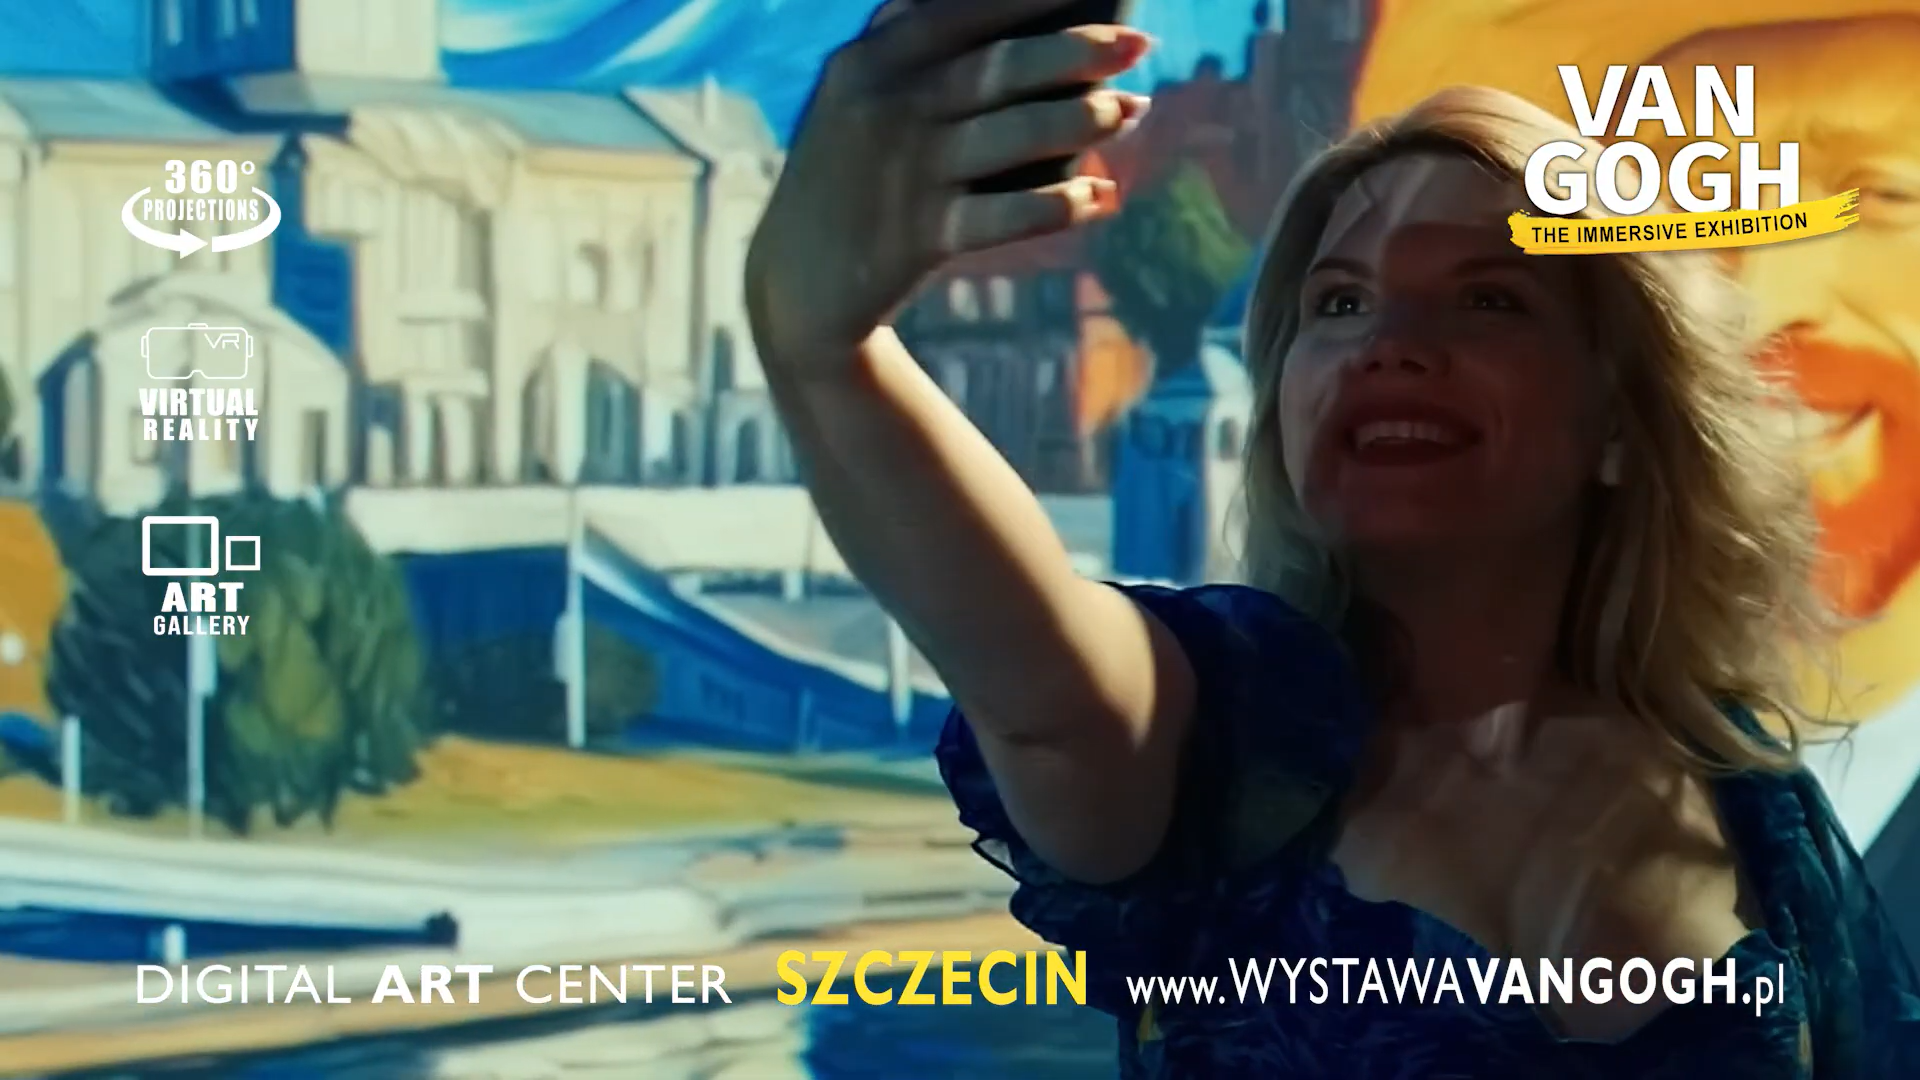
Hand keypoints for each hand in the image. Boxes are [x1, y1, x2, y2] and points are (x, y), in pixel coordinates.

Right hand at [745, 0, 1151, 369]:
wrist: (798, 284)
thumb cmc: (849, 176)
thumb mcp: (854, 98)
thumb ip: (907, 44)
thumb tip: (1013, 10)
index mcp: (868, 62)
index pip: (962, 10)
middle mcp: (886, 110)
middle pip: (999, 69)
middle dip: (1078, 52)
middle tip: (1141, 44)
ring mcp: (904, 175)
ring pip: (1012, 137)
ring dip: (1082, 121)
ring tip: (1132, 108)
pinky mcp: (921, 237)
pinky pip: (1007, 216)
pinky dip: (1059, 205)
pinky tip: (1101, 195)